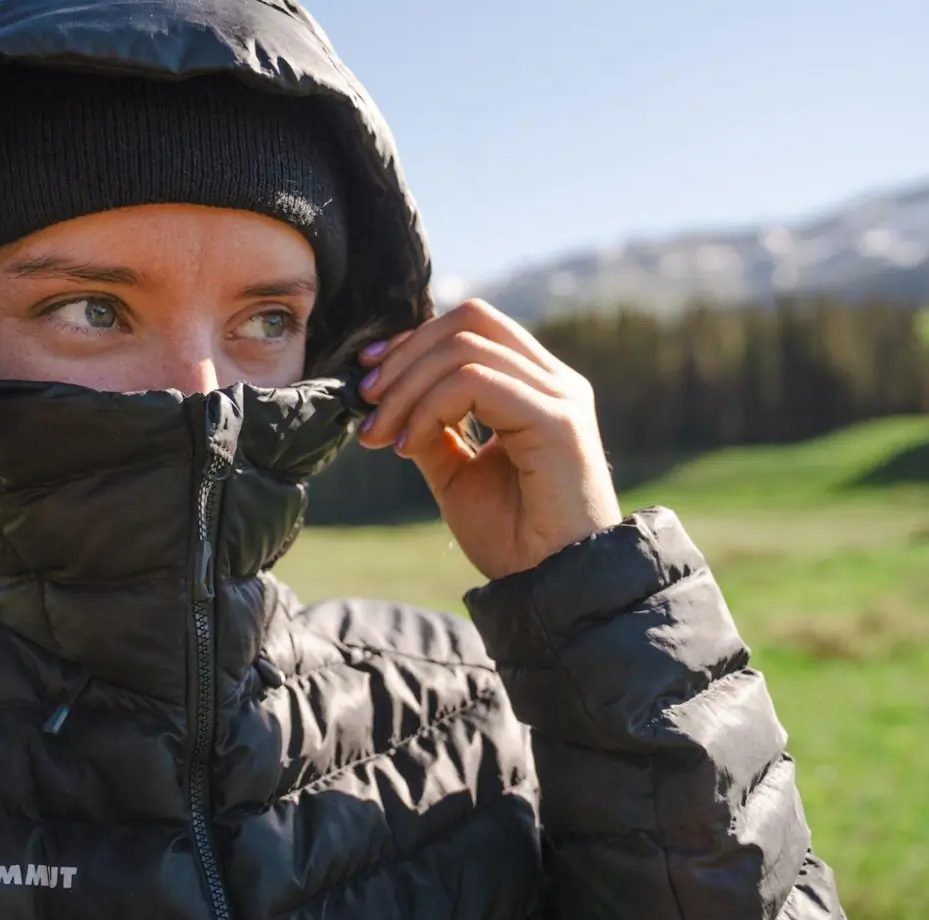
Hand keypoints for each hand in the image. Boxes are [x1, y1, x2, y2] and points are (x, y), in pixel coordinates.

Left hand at [355, 298, 620, 579]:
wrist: (554, 589)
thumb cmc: (515, 540)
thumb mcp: (456, 474)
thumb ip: (431, 429)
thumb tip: (385, 397)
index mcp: (536, 386)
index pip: (473, 326)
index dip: (414, 341)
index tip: (367, 374)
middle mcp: (555, 380)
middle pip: (470, 320)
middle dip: (405, 356)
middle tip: (367, 403)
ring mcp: (560, 396)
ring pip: (465, 349)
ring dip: (407, 388)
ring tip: (381, 435)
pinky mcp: (557, 420)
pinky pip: (476, 382)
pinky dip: (429, 408)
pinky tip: (408, 446)